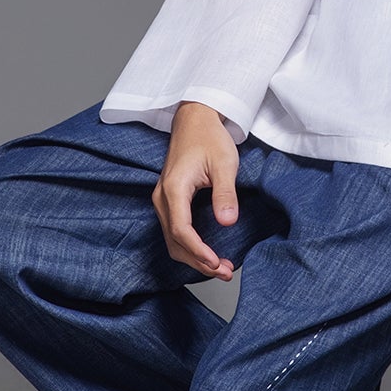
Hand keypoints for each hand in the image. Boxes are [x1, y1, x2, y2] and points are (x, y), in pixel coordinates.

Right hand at [153, 103, 241, 279]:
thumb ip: (225, 193)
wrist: (195, 119)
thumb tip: (227, 222)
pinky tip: (208, 252)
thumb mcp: (224, 163)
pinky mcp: (169, 200)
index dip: (198, 251)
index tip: (216, 263)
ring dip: (194, 257)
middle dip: (198, 261)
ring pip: (173, 240)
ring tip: (221, 268)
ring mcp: (163, 199)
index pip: (181, 230)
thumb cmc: (209, 137)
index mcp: (174, 188)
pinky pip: (175, 231)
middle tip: (225, 272)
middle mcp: (162, 197)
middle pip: (174, 241)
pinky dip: (190, 246)